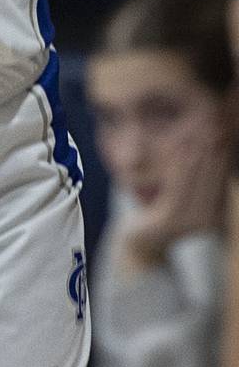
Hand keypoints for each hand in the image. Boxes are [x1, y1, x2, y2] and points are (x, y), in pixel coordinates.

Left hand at [121, 108, 230, 267]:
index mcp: (216, 216)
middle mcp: (208, 221)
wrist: (142, 239)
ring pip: (197, 183)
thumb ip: (197, 178)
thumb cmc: (164, 212)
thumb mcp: (183, 194)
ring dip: (200, 156)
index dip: (222, 157)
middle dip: (214, 152)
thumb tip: (209, 148)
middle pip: (212, 181)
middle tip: (215, 127)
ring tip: (201, 134)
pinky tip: (184, 149)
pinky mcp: (171, 221)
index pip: (221, 181)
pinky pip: (177, 189)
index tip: (224, 132)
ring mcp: (191, 223)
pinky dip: (182, 167)